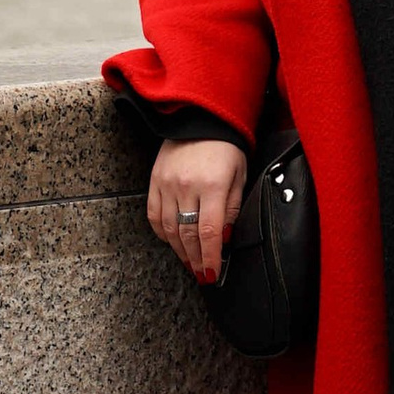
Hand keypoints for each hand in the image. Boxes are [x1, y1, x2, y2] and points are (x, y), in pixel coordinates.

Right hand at [147, 136, 247, 287]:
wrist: (201, 118)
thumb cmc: (226, 147)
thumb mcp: (239, 175)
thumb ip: (231, 208)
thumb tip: (224, 238)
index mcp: (212, 185)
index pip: (209, 233)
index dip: (210, 258)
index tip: (213, 274)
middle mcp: (186, 186)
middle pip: (188, 235)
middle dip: (196, 260)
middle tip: (202, 274)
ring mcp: (167, 184)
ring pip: (170, 229)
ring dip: (180, 250)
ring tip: (190, 262)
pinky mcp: (154, 181)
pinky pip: (154, 215)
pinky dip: (162, 233)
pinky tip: (172, 242)